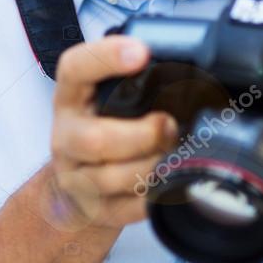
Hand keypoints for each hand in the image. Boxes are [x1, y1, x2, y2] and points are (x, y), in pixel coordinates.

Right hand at [48, 36, 177, 230]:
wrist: (77, 182)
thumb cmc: (106, 126)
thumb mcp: (112, 94)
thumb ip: (141, 77)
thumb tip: (194, 57)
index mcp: (73, 97)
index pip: (75, 68)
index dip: (105, 58)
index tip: (141, 53)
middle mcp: (67, 136)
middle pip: (94, 139)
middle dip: (142, 135)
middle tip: (171, 126)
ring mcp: (76, 176)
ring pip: (110, 178)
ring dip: (151, 168)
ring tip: (174, 156)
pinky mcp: (93, 208)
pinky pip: (124, 209)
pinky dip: (153, 198)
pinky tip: (170, 186)